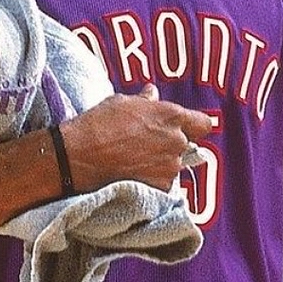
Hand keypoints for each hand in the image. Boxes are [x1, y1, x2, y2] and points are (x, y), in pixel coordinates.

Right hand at [60, 84, 214, 193]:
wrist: (79, 157)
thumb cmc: (98, 125)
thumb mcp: (122, 102)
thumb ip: (145, 100)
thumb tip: (153, 94)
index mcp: (171, 116)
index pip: (203, 123)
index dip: (194, 126)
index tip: (184, 128)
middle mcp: (176, 141)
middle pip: (185, 145)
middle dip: (170, 145)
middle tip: (145, 145)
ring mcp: (169, 166)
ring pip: (173, 165)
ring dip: (160, 163)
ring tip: (133, 160)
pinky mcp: (159, 187)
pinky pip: (162, 183)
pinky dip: (151, 180)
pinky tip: (132, 174)